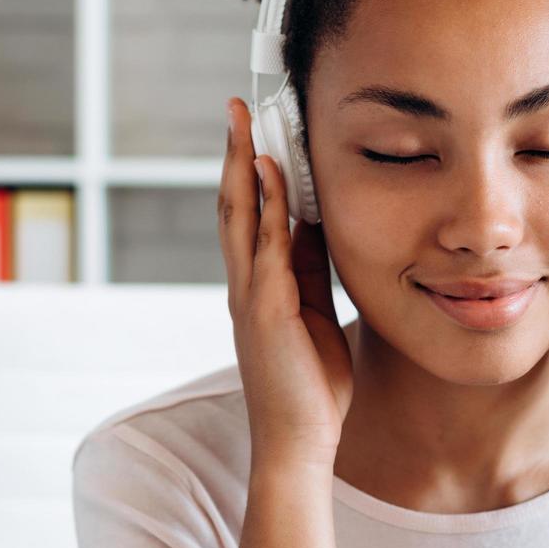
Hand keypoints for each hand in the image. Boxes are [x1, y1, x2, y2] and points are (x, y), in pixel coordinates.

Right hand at [218, 97, 353, 467]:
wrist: (299, 441)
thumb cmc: (310, 384)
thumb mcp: (315, 313)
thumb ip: (311, 271)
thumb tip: (316, 225)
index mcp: (257, 285)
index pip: (248, 214)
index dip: (249, 168)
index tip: (255, 128)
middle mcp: (244, 283)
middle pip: (232, 203)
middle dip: (235, 151)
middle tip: (237, 106)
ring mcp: (249, 295)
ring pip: (238, 215)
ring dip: (241, 164)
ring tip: (244, 121)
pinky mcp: (264, 310)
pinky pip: (264, 247)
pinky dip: (265, 206)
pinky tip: (270, 173)